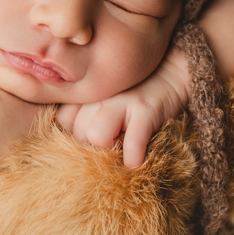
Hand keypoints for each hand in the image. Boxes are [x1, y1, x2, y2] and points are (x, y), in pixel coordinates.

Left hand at [56, 46, 189, 168]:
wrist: (170, 74)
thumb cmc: (133, 93)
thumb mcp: (105, 97)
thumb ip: (83, 112)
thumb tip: (69, 140)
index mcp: (88, 93)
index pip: (63, 121)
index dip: (74, 133)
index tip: (90, 136)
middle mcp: (100, 95)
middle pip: (78, 132)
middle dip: (92, 144)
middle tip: (110, 142)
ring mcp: (122, 101)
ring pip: (96, 136)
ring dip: (109, 148)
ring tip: (121, 148)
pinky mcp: (146, 110)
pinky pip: (133, 141)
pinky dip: (134, 156)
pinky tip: (136, 160)